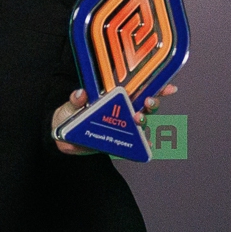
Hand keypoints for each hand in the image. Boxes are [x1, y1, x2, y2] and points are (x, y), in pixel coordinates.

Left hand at [53, 82, 175, 155]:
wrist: (62, 133)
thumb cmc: (71, 113)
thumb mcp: (71, 103)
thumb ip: (76, 98)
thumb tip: (81, 94)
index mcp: (118, 96)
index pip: (141, 89)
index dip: (157, 86)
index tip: (168, 86)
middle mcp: (125, 110)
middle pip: (146, 106)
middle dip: (152, 103)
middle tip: (147, 102)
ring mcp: (124, 126)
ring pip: (142, 123)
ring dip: (144, 120)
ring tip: (138, 119)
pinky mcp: (120, 142)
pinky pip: (136, 145)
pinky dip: (143, 145)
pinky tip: (146, 144)